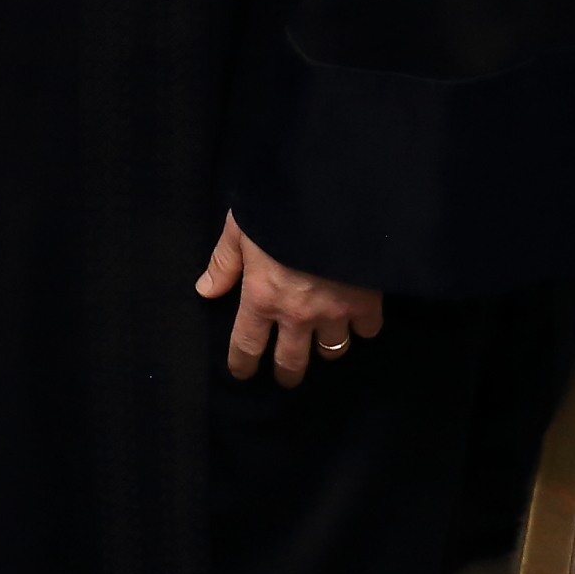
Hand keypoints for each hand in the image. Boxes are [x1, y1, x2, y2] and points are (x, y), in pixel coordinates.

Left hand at [194, 213, 381, 384]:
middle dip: (286, 374)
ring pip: (332, 350)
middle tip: (285, 378)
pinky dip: (363, 328)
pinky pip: (367, 330)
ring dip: (326, 350)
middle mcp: (297, 314)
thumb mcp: (241, 227)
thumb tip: (206, 291)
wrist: (334, 196)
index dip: (243, 364)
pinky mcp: (367, 302)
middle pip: (291, 362)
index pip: (247, 345)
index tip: (242, 373)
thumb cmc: (280, 206)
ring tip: (323, 345)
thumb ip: (224, 262)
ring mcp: (334, 311)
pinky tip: (359, 319)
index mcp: (262, 297)